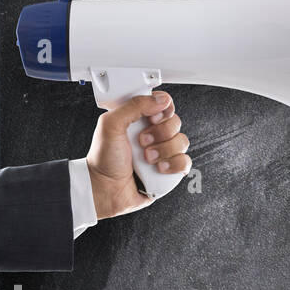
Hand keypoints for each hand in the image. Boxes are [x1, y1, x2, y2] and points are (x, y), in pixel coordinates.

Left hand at [85, 91, 191, 219]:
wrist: (105, 190)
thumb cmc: (103, 160)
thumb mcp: (110, 125)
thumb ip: (134, 106)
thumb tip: (160, 99)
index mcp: (139, 120)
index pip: (163, 104)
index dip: (162, 109)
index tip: (151, 118)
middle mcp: (153, 134)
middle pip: (176, 122)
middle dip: (160, 133)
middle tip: (142, 142)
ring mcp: (162, 152)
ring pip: (182, 142)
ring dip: (165, 151)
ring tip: (147, 159)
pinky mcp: (170, 169)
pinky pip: (186, 161)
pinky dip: (174, 165)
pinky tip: (159, 169)